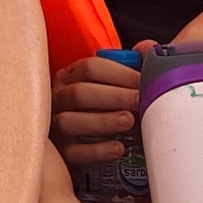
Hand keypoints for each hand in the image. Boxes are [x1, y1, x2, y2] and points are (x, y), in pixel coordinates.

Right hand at [54, 51, 143, 166]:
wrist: (86, 143)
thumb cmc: (101, 107)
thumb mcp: (112, 84)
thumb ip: (130, 65)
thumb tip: (148, 48)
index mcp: (69, 77)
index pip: (90, 68)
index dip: (119, 73)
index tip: (143, 81)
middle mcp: (58, 99)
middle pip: (79, 93)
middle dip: (114, 96)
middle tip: (139, 101)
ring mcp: (54, 126)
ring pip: (70, 121)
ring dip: (102, 121)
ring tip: (129, 121)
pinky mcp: (60, 154)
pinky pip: (73, 152)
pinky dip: (96, 150)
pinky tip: (118, 148)